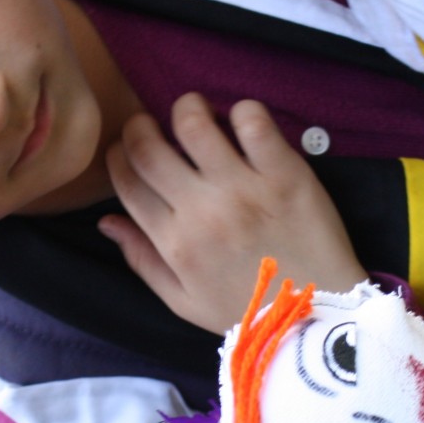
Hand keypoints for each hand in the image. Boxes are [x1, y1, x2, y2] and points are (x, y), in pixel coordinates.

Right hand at [99, 93, 367, 333]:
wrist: (316, 313)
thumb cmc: (246, 308)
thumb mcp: (184, 300)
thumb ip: (143, 260)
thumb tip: (107, 221)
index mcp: (174, 243)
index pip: (127, 180)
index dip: (118, 155)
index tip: (128, 150)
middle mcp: (201, 210)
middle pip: (147, 146)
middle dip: (139, 126)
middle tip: (153, 125)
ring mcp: (243, 188)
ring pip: (192, 123)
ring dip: (187, 109)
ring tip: (197, 115)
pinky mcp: (284, 173)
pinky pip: (252, 122)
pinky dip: (242, 112)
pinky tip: (243, 124)